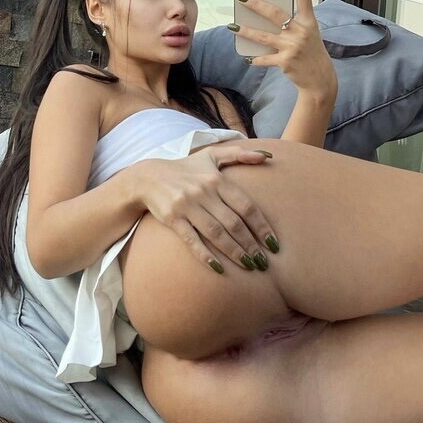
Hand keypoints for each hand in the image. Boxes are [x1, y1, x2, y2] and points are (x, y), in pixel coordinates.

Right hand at [136, 143, 276, 271]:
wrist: (149, 177)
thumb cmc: (186, 169)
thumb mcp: (212, 155)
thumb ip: (239, 154)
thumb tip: (268, 156)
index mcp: (217, 179)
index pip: (246, 206)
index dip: (261, 227)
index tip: (273, 244)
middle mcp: (204, 192)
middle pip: (233, 223)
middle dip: (251, 244)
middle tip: (263, 262)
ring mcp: (187, 206)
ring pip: (216, 233)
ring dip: (234, 252)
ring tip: (248, 266)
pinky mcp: (173, 219)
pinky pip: (191, 239)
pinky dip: (205, 255)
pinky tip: (218, 268)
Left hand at [234, 0, 336, 99]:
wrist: (320, 80)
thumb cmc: (311, 52)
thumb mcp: (308, 34)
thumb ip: (292, 23)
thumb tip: (267, 12)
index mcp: (309, 21)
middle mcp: (301, 32)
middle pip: (275, 13)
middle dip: (256, 4)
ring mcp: (293, 47)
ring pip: (263, 36)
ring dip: (245, 31)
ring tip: (232, 26)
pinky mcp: (285, 61)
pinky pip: (265, 58)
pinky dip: (255, 58)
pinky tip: (248, 58)